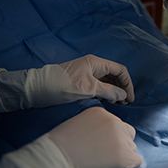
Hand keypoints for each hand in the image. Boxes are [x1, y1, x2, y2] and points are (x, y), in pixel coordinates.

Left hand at [0, 54, 134, 112]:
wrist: (38, 89)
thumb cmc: (63, 85)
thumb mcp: (88, 89)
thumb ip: (108, 91)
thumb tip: (123, 95)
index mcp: (96, 63)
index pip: (120, 70)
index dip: (128, 84)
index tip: (130, 99)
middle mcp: (94, 66)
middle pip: (115, 75)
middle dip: (122, 88)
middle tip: (124, 104)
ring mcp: (87, 74)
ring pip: (107, 81)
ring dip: (114, 92)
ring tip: (116, 104)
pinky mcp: (81, 82)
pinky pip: (99, 86)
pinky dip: (105, 94)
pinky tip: (106, 102)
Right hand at [0, 107, 141, 167]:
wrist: (55, 160)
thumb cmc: (58, 146)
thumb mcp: (77, 125)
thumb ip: (94, 128)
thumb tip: (103, 141)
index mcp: (101, 112)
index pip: (115, 124)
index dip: (108, 137)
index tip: (98, 146)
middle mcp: (115, 121)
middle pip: (127, 133)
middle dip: (119, 143)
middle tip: (104, 155)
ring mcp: (121, 139)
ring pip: (131, 148)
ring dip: (122, 155)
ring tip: (104, 164)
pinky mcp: (125, 157)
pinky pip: (137, 162)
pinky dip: (128, 167)